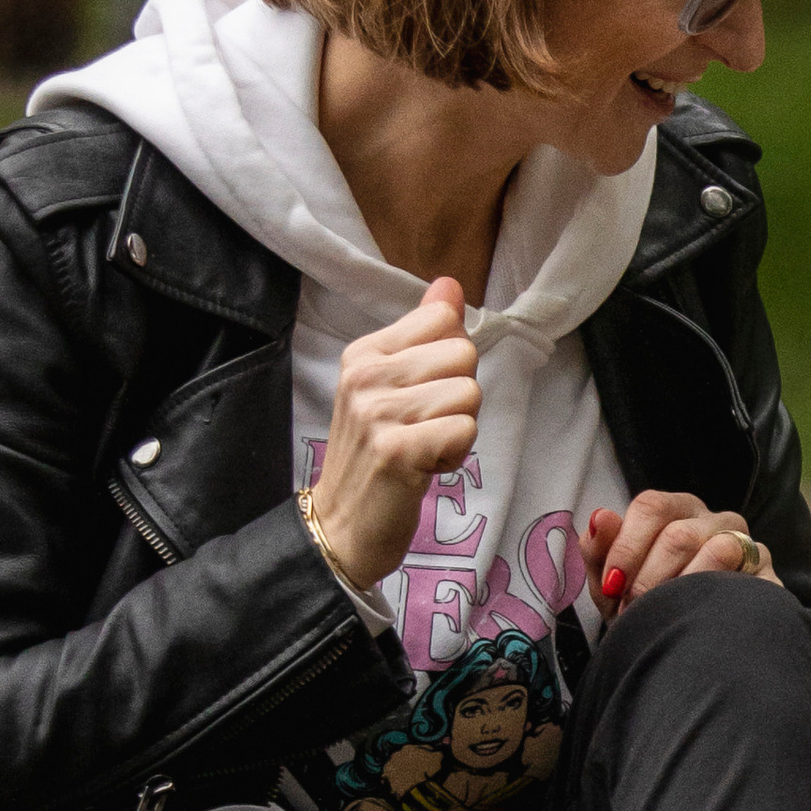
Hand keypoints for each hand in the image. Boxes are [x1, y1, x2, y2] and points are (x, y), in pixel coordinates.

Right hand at [310, 279, 479, 587]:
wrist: (341, 525)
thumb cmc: (375, 455)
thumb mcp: (391, 386)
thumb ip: (423, 333)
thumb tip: (450, 285)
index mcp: (364, 352)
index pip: (444, 321)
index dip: (450, 362)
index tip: (422, 394)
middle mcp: (365, 375)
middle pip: (464, 355)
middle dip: (459, 397)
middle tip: (424, 428)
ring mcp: (377, 412)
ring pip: (468, 394)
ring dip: (458, 430)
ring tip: (422, 448)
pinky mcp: (396, 450)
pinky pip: (463, 430)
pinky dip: (455, 455)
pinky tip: (424, 468)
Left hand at [587, 492, 776, 616]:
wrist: (685, 650)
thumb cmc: (646, 608)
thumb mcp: (612, 584)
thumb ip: (599, 551)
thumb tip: (601, 517)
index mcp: (675, 511)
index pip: (651, 506)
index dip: (627, 547)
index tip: (612, 586)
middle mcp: (713, 519)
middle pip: (679, 535)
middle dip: (650, 580)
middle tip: (636, 612)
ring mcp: (745, 543)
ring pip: (719, 550)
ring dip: (684, 590)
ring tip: (668, 616)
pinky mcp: (767, 573)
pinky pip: (748, 577)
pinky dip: (718, 598)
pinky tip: (700, 616)